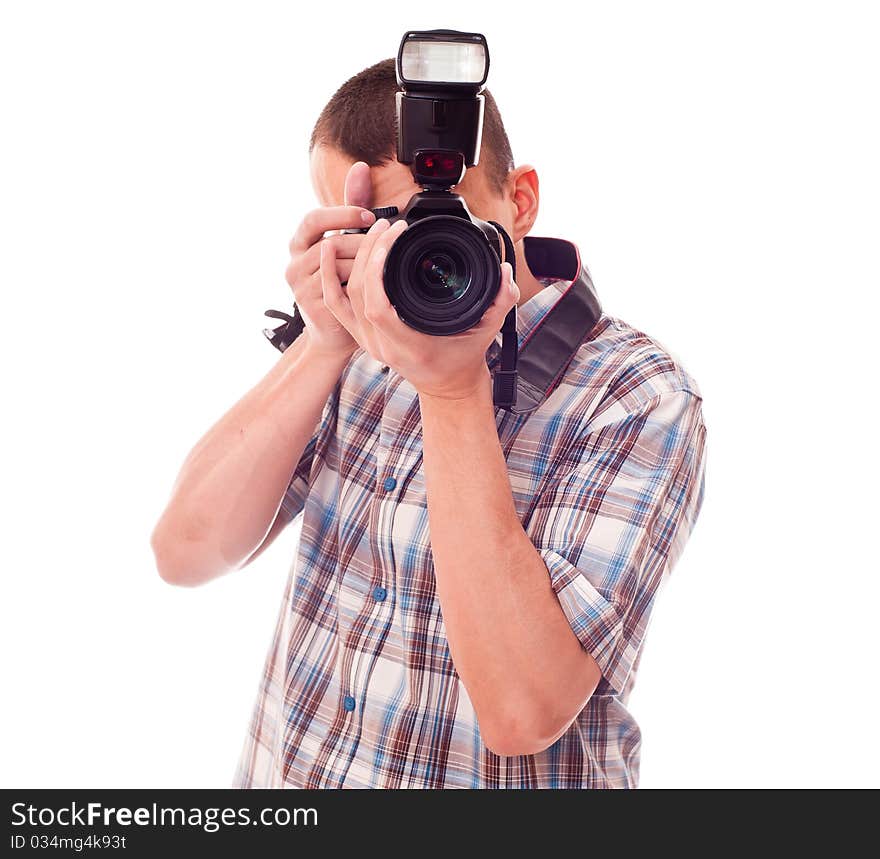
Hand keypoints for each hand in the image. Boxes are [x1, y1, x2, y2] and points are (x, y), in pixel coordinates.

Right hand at [285, 161, 375, 358]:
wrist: (333, 330)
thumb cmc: (341, 281)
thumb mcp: (346, 241)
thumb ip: (351, 207)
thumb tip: (361, 167)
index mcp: (299, 243)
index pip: (314, 219)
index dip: (342, 215)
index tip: (369, 217)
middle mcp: (293, 262)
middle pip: (332, 244)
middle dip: (363, 243)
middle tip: (387, 244)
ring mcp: (299, 286)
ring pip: (339, 266)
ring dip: (365, 264)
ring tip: (383, 266)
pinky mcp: (311, 306)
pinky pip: (342, 289)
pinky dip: (361, 284)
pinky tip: (375, 284)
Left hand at [319, 217, 520, 399]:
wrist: (446, 387)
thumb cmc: (464, 359)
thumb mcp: (487, 332)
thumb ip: (500, 302)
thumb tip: (505, 271)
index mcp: (408, 345)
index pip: (377, 306)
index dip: (377, 268)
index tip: (394, 237)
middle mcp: (382, 346)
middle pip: (358, 295)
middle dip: (368, 252)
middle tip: (387, 224)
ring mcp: (368, 342)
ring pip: (343, 297)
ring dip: (350, 259)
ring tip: (364, 229)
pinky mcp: (361, 335)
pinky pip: (335, 305)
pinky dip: (329, 277)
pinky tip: (329, 249)